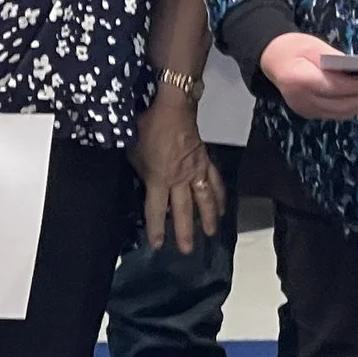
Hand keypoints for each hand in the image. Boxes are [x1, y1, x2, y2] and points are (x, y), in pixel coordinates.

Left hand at [131, 95, 223, 254]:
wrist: (173, 106)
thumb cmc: (149, 127)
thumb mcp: (134, 152)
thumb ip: (140, 172)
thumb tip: (143, 184)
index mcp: (159, 179)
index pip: (157, 211)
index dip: (157, 230)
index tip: (157, 245)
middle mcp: (180, 179)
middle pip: (184, 211)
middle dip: (185, 232)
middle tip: (187, 250)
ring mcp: (196, 170)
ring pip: (205, 199)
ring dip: (208, 217)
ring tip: (211, 233)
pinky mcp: (205, 161)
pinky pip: (215, 181)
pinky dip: (220, 195)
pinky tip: (223, 207)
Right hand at [261, 32, 357, 121]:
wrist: (272, 58)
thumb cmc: (294, 47)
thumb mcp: (316, 45)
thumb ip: (337, 60)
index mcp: (300, 80)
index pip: (337, 88)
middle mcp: (301, 100)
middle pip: (341, 105)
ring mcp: (304, 110)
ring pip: (341, 112)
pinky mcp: (309, 113)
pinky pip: (335, 113)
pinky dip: (353, 105)